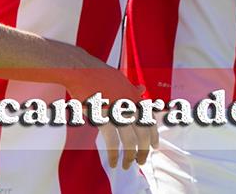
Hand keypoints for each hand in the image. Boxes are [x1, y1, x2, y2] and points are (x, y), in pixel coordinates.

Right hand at [60, 54, 156, 169]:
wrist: (81, 70)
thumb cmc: (98, 73)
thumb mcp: (120, 78)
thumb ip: (131, 88)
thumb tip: (142, 88)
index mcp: (135, 97)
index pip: (150, 121)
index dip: (154, 136)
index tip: (154, 147)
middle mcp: (130, 106)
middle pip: (144, 134)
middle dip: (144, 151)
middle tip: (141, 162)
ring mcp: (118, 112)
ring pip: (131, 141)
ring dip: (130, 156)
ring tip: (127, 165)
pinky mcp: (104, 118)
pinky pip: (113, 142)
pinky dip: (114, 155)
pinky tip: (113, 162)